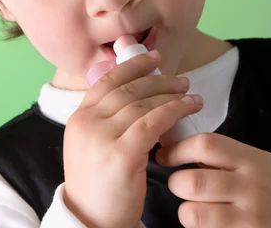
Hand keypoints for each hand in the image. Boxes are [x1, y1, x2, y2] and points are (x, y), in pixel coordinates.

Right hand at [63, 51, 203, 227]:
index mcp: (79, 117)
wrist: (91, 221)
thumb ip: (107, 120)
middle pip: (128, 88)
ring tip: (191, 94)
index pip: (107, 81)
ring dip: (171, 94)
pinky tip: (189, 107)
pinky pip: (154, 121)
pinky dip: (174, 110)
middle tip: (181, 81)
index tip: (154, 58)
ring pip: (143, 103)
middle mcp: (87, 122)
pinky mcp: (122, 153)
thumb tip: (137, 96)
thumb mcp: (92, 145)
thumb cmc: (98, 185)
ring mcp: (102, 136)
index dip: (133, 65)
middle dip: (158, 79)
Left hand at [155, 133, 270, 227]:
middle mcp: (251, 187)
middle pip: (193, 181)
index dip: (177, 148)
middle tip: (180, 185)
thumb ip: (224, 156)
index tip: (166, 155)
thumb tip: (177, 151)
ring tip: (195, 208)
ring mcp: (250, 218)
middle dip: (177, 183)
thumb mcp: (256, 160)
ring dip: (186, 211)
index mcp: (251, 160)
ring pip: (194, 214)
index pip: (205, 145)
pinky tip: (211, 225)